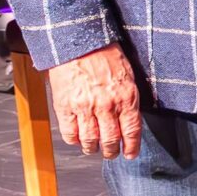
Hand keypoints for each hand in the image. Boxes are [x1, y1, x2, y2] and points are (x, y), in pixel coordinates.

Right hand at [47, 43, 142, 158]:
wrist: (78, 42)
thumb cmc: (104, 54)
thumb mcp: (127, 74)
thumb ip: (128, 98)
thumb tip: (130, 118)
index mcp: (126, 97)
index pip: (131, 130)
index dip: (131, 146)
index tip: (130, 153)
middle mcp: (107, 105)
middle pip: (110, 139)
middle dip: (111, 151)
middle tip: (111, 153)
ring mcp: (84, 107)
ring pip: (90, 140)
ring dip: (93, 148)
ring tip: (94, 148)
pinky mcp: (65, 107)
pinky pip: (69, 133)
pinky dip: (74, 140)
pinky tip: (78, 139)